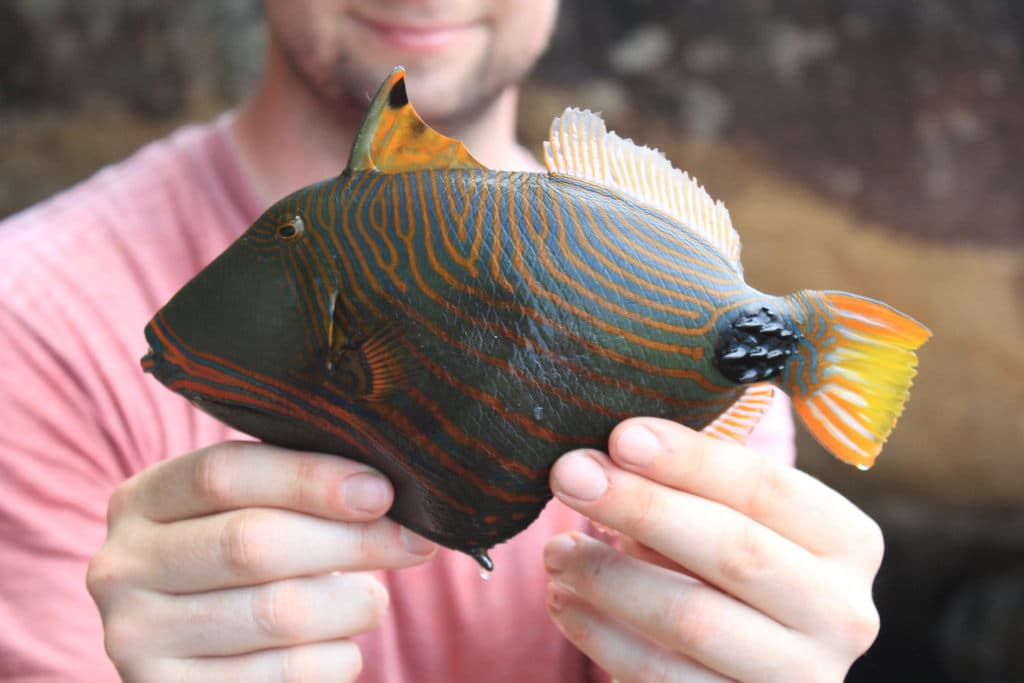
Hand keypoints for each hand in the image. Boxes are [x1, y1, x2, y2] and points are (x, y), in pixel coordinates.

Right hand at [86, 441, 436, 681]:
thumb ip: (298, 491)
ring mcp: (135, 639)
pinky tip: (340, 644)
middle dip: (350, 541)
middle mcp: (121, 567)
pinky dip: (335, 657)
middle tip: (413, 542)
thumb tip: (385, 490)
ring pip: (276, 612)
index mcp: (141, 500)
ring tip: (373, 598)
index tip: (381, 490)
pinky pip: (281, 675)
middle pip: (252, 543)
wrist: (201, 652)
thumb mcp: (249, 511)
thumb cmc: (245, 560)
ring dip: (351, 604)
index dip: (310, 478)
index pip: (222, 472)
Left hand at [544, 419, 882, 682]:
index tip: (620, 436)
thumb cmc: (730, 562)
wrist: (750, 662)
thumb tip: (609, 456)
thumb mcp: (735, 517)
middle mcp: (842, 613)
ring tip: (556, 549)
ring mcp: (801, 676)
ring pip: (692, 619)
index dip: (690, 459)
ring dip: (609, 576)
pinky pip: (660, 677)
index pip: (767, 489)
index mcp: (849, 541)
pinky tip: (562, 599)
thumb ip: (692, 484)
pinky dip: (600, 635)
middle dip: (642, 507)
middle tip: (569, 475)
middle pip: (733, 551)